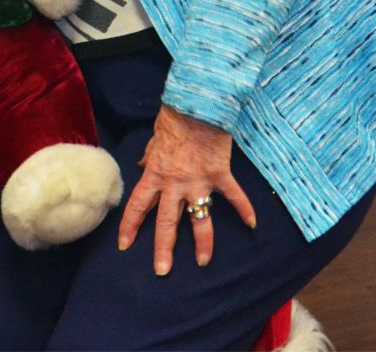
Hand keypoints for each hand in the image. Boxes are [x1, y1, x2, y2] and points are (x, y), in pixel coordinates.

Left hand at [117, 104, 255, 275]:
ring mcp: (198, 182)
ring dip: (201, 242)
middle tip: (161, 270)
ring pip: (199, 219)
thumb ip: (149, 157)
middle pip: (166, 222)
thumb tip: (142, 165)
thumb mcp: (154, 139)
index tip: (124, 245)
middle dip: (163, 248)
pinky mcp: (220, 175)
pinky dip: (244, 209)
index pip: (137, 205)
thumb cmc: (172, 119)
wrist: (196, 105)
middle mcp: (175, 183)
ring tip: (202, 262)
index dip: (130, 226)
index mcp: (155, 174)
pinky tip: (252, 225)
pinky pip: (234, 196)